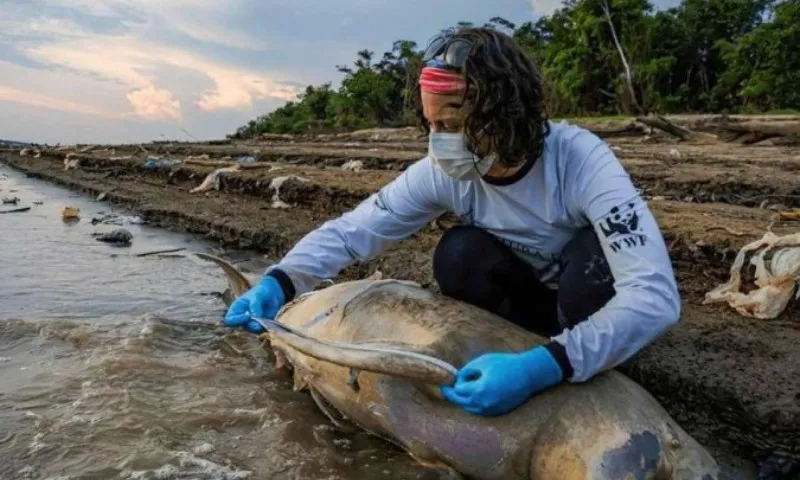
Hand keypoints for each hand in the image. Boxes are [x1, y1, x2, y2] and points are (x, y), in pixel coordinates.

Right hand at [223, 276, 285, 333]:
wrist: (272, 294)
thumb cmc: (260, 292)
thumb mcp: (257, 296)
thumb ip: (255, 306)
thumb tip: (256, 317)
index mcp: (236, 309)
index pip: (229, 320)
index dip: (236, 321)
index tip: (247, 317)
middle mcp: (242, 318)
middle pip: (240, 327)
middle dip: (250, 325)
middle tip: (259, 320)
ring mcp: (250, 323)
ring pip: (251, 330)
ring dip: (258, 327)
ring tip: (265, 320)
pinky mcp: (260, 325)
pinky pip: (260, 330)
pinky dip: (264, 327)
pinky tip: (268, 321)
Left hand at [440, 346, 562, 415]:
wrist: (528, 374)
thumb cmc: (506, 364)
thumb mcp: (483, 362)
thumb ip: (467, 371)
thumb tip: (458, 378)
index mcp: (479, 390)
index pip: (458, 391)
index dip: (453, 383)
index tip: (449, 379)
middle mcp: (484, 403)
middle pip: (461, 403)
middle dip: (452, 395)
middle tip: (445, 389)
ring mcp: (491, 410)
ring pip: (469, 409)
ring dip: (462, 401)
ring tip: (459, 392)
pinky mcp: (498, 412)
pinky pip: (480, 411)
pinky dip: (473, 405)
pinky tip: (471, 397)